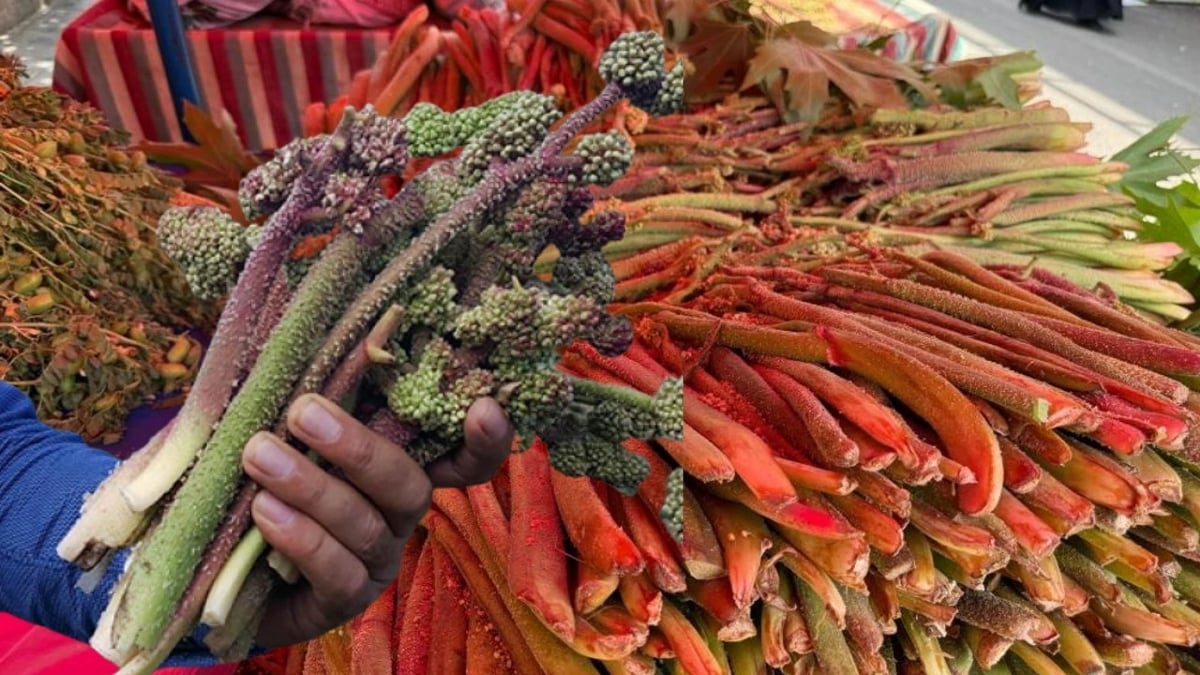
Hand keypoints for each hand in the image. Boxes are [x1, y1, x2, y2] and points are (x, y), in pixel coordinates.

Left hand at [240, 393, 513, 647]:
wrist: (219, 565)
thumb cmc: (261, 477)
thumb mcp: (287, 433)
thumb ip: (309, 401)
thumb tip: (304, 342)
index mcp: (401, 466)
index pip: (466, 458)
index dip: (487, 440)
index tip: (483, 407)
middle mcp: (400, 515)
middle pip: (409, 487)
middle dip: (358, 450)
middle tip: (302, 411)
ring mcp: (377, 562)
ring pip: (364, 526)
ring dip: (310, 487)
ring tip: (259, 453)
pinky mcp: (344, 601)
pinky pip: (336, 572)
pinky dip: (301, 537)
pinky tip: (264, 508)